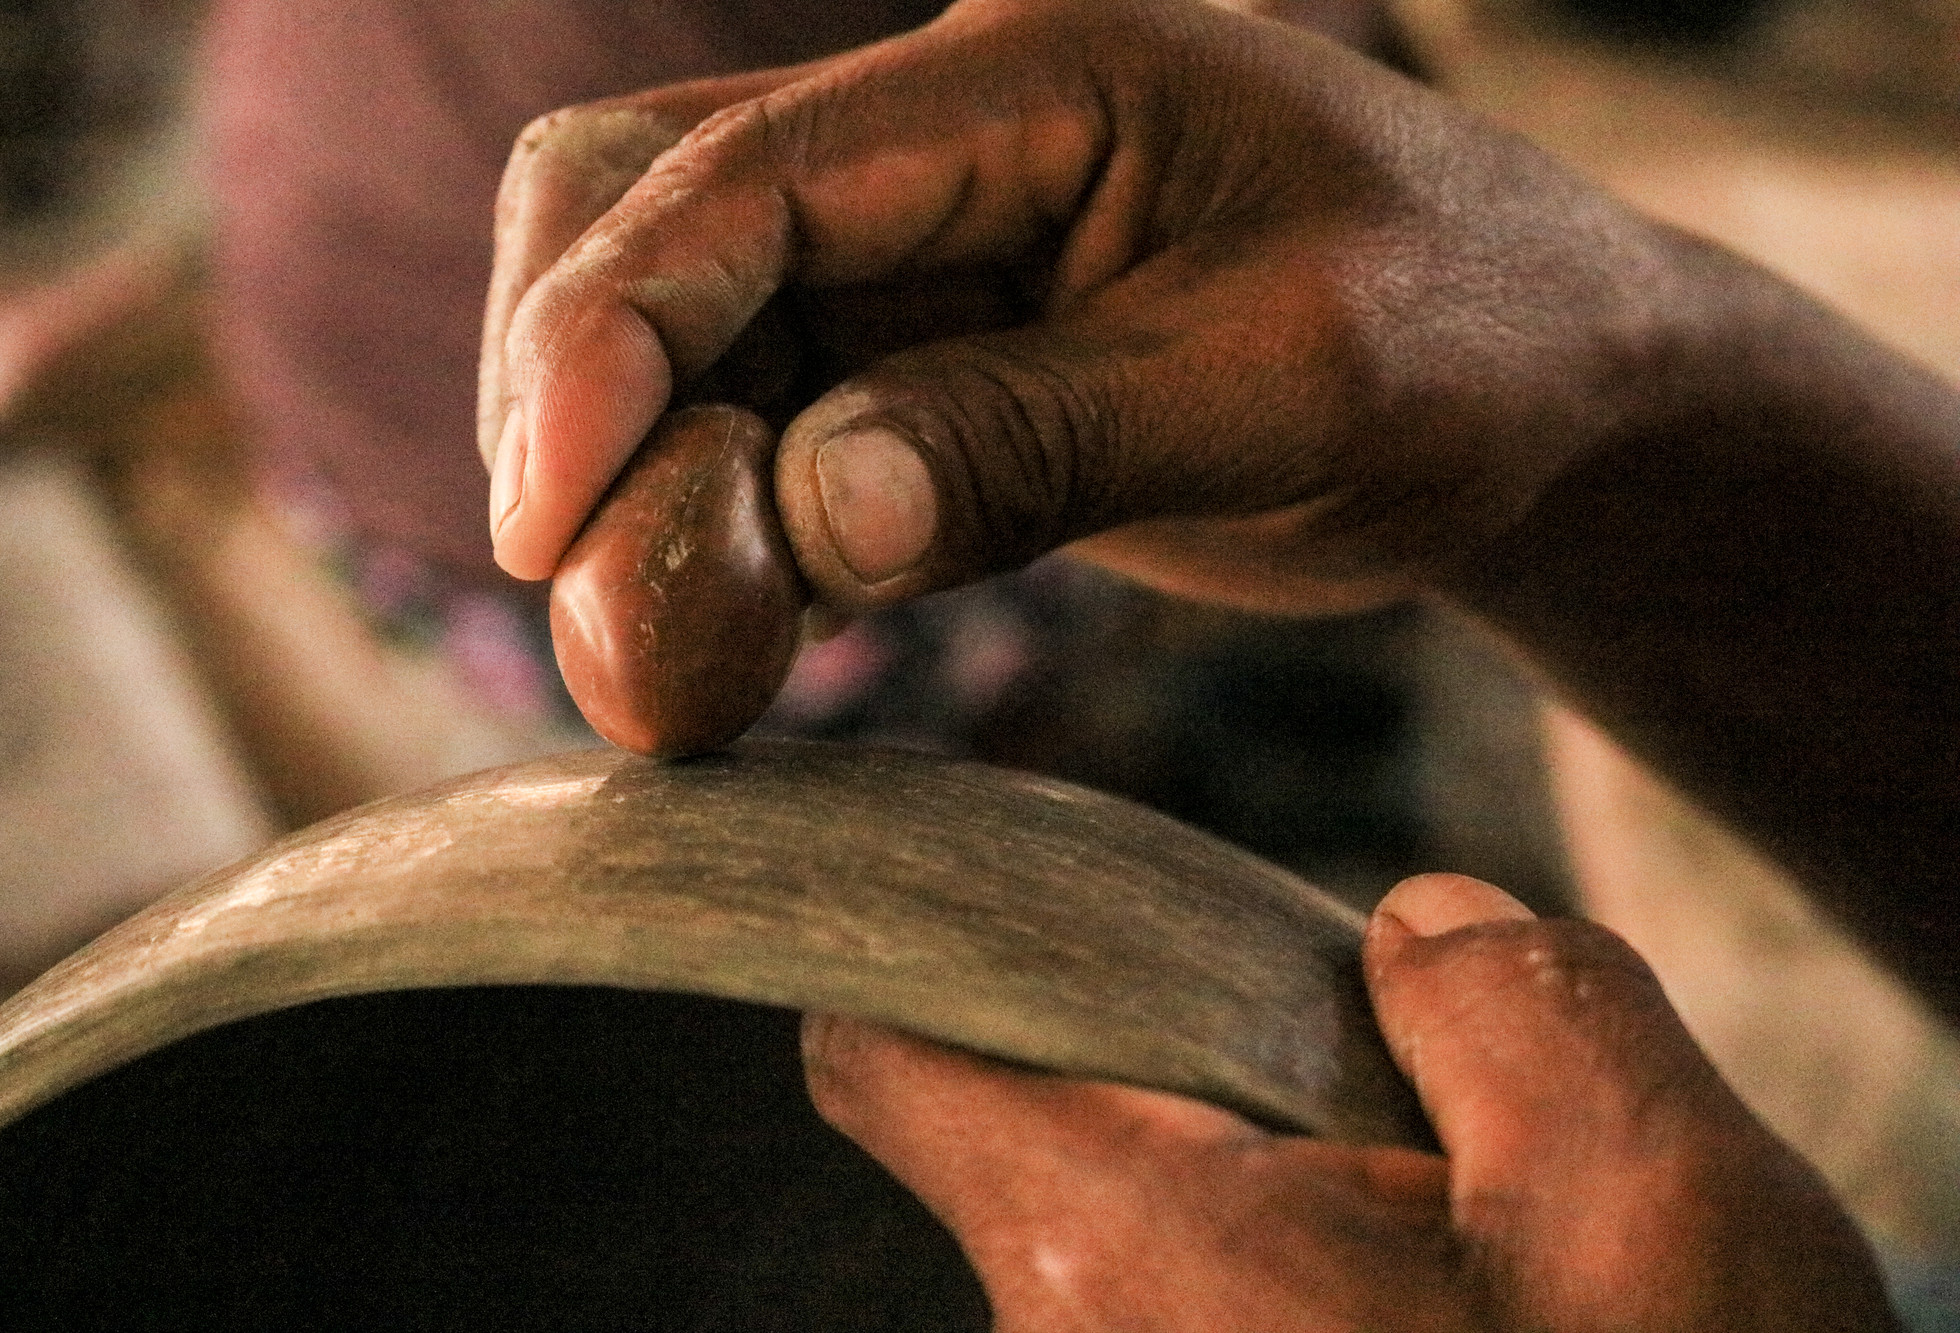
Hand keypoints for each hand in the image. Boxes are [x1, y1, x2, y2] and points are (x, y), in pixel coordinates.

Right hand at [479, 0, 1679, 614]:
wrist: (1546, 392)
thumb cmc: (1475, 346)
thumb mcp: (1298, 388)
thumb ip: (1052, 436)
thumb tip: (817, 511)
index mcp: (1033, 79)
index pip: (741, 177)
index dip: (610, 337)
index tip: (547, 520)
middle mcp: (946, 139)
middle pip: (641, 211)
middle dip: (580, 401)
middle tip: (582, 601)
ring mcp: (927, 252)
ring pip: (682, 335)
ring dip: (632, 488)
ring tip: (649, 661)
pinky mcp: (934, 362)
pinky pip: (760, 424)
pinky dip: (712, 526)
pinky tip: (716, 629)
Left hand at [803, 874, 1902, 1331]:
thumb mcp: (1649, 1197)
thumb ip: (1504, 1005)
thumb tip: (1418, 932)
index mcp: (1122, 1249)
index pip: (887, 1053)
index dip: (938, 952)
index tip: (1027, 908)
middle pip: (1035, 1144)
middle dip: (1183, 1086)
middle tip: (1371, 1092)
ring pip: (1127, 1262)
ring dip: (1257, 1219)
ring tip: (1440, 1245)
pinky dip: (1276, 1308)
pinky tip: (1430, 1331)